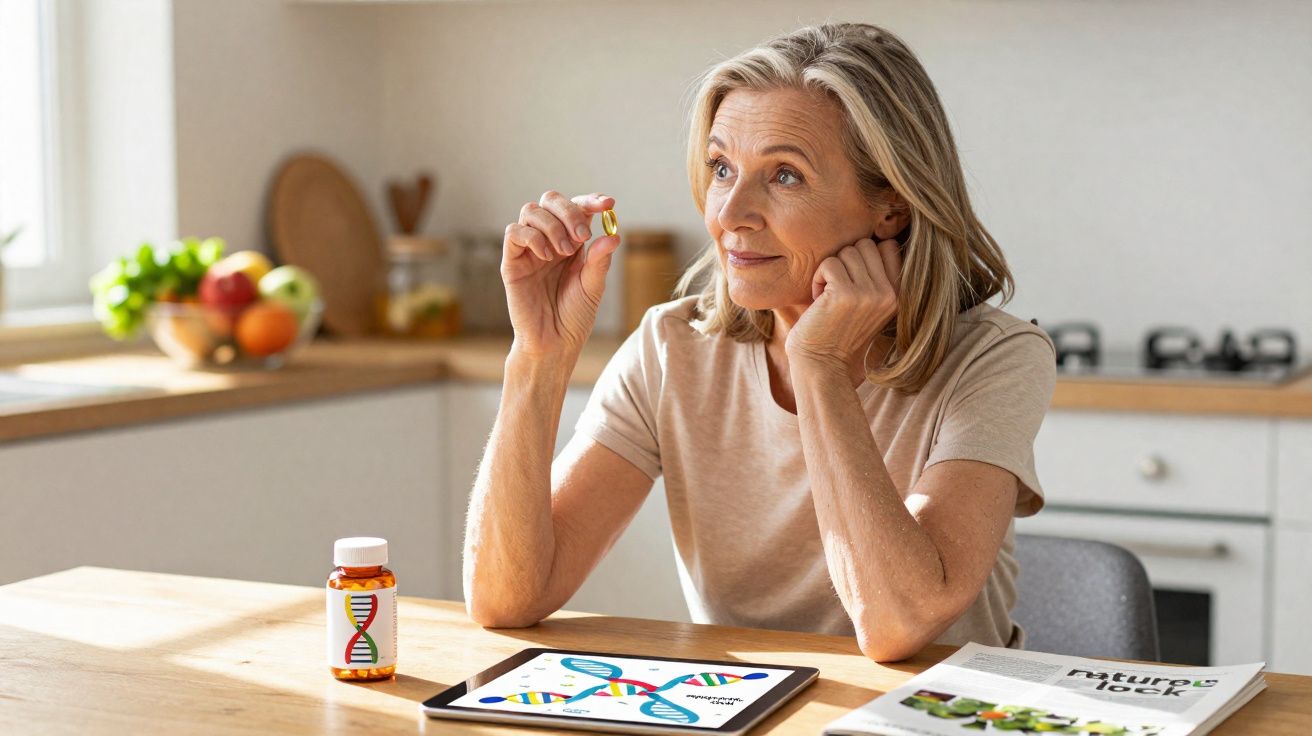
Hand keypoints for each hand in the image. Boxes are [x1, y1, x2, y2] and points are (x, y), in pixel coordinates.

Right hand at [502, 191, 620, 356]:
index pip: (578, 208)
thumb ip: (600, 260)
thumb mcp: (593, 286)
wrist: (554, 342)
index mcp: (572, 241)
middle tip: (582, 235)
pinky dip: (532, 237)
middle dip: (569, 211)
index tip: (608, 204)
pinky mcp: (512, 262)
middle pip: (551, 201)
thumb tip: (613, 235)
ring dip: (552, 225)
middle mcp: (549, 239)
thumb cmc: (574, 316)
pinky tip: (546, 256)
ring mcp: (529, 249)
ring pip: (531, 211)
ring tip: (565, 252)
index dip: (591, 201)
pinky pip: (514, 232)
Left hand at [785, 238, 902, 374]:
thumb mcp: (868, 304)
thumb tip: (871, 238)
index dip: (864, 257)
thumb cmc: (838, 332)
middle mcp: (889, 293)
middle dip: (845, 261)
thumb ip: (876, 276)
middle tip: (837, 289)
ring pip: (846, 251)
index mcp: (900, 294)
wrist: (821, 366)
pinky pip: (828, 263)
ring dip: (830, 271)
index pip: (888, 246)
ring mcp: (869, 293)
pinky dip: (818, 279)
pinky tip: (819, 301)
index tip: (852, 281)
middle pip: (865, 245)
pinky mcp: (845, 294)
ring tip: (828, 297)